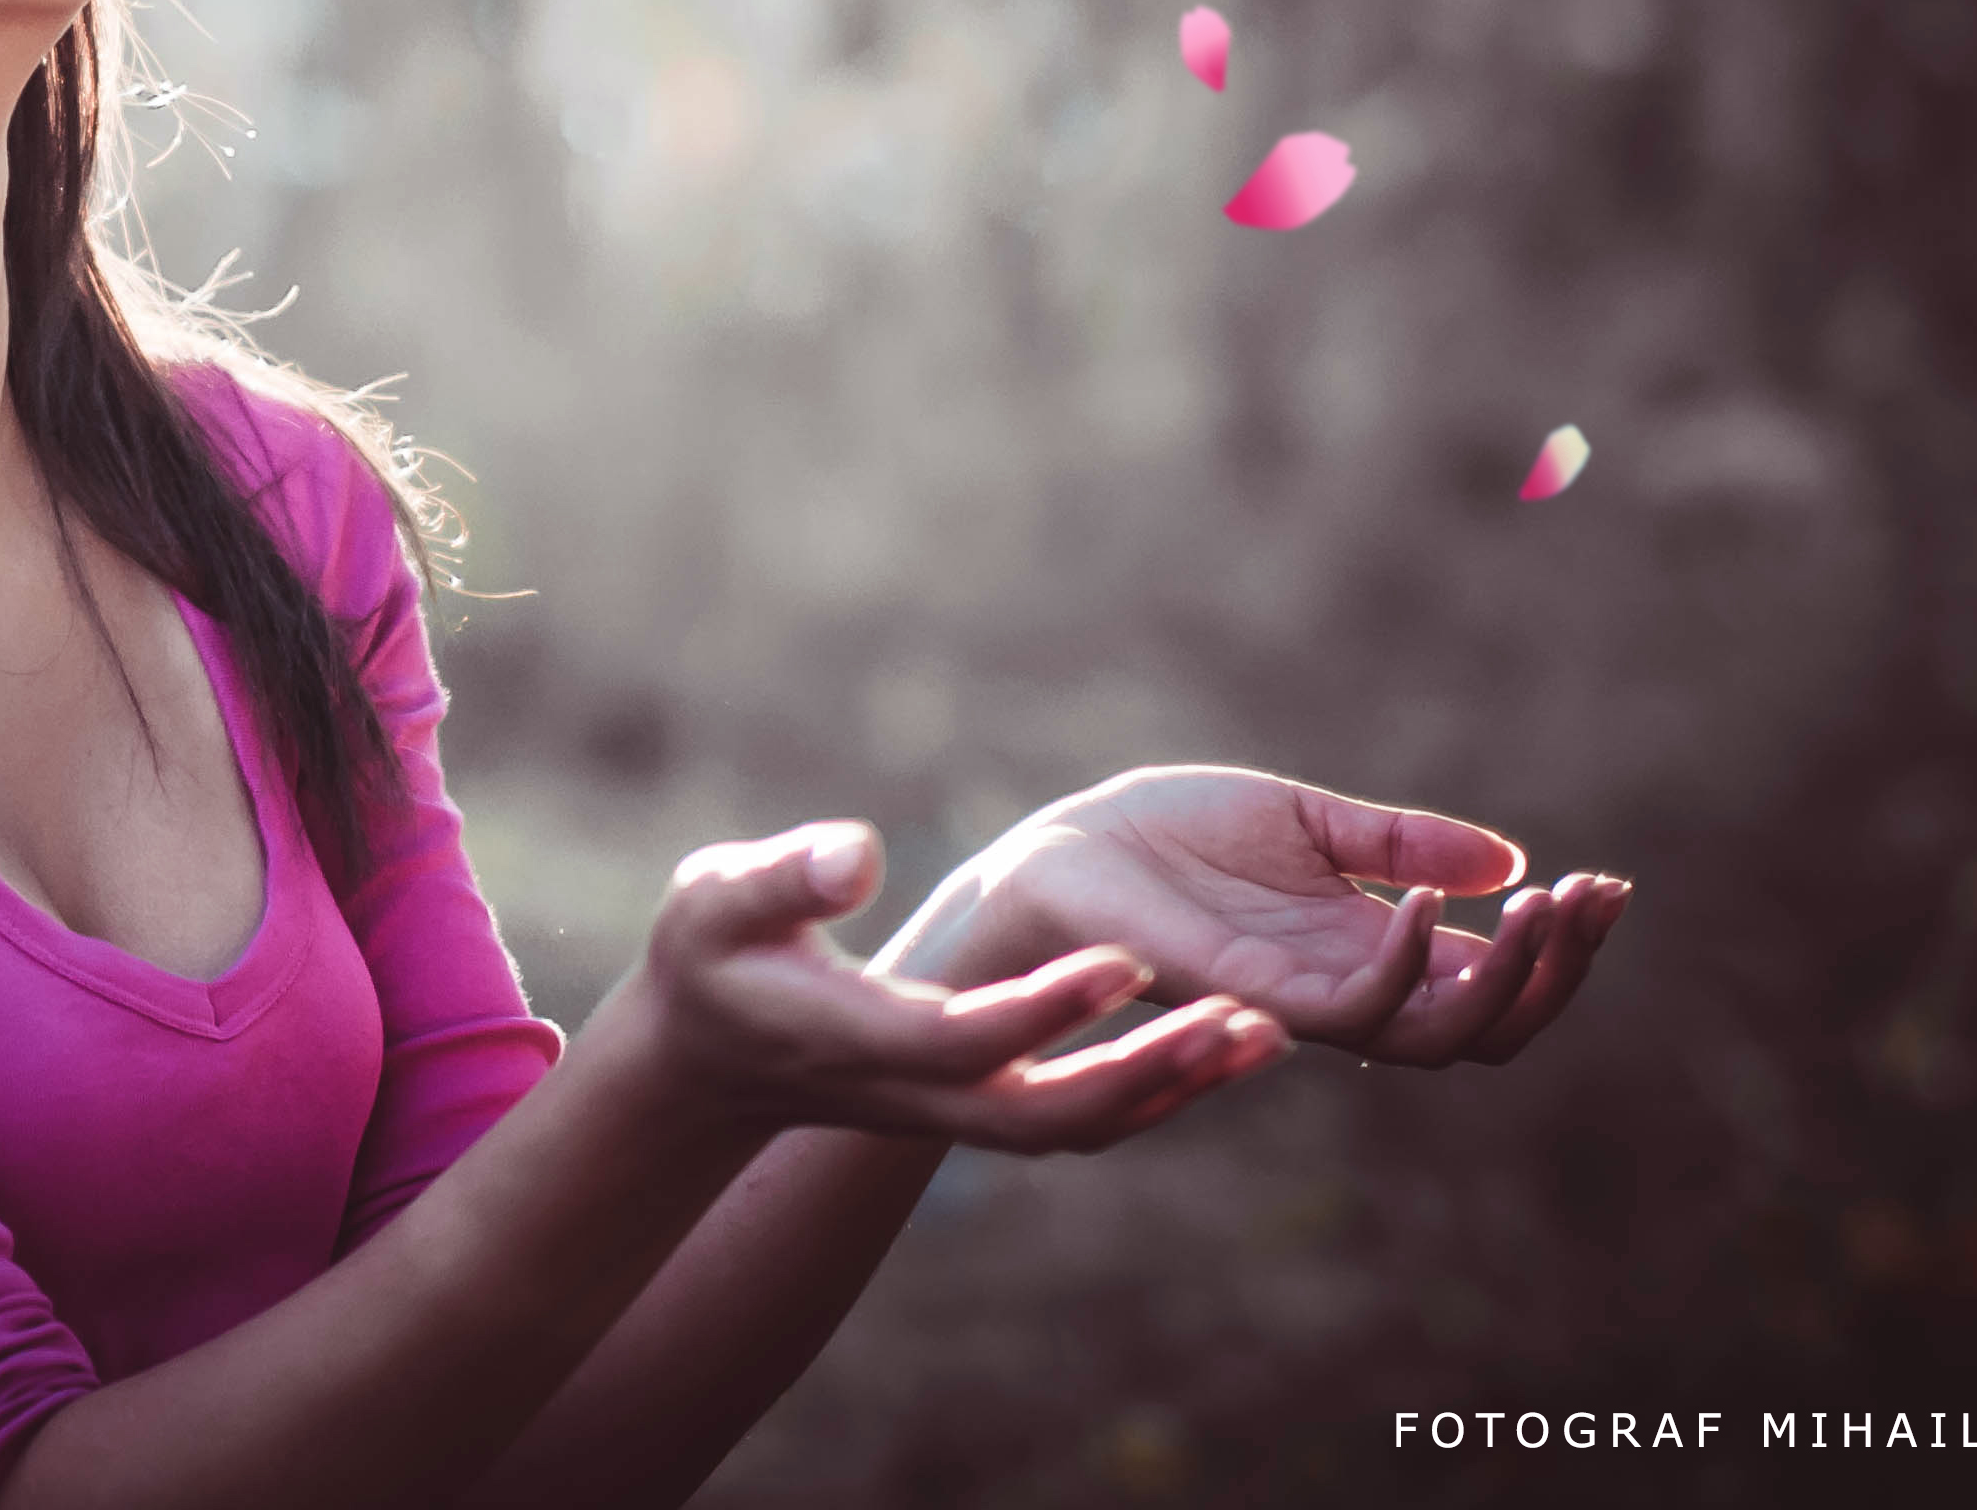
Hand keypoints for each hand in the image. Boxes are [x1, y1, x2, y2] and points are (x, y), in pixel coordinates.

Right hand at [629, 819, 1294, 1155]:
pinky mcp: (983, 1104)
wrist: (711, 1056)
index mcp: (861, 1037)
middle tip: (1241, 1018)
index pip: (969, 1036)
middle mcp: (921, 1093)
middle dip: (1149, 1073)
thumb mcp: (715, 898)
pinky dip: (1163, 1089)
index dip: (1049, 1006)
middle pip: (1052, 1112)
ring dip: (1176, 1087)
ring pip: (1083, 1126)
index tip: (1127, 956)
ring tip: (1266, 1030)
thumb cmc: (710, 957)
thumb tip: (857, 850)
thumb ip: (783, 876)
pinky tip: (1227, 1037)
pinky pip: (1088, 1115)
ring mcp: (956, 1110)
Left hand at [911, 765, 1629, 1066]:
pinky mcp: (1253, 998)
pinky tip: (1421, 903)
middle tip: (1593, 900)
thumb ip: (1399, 844)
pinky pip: (1353, 1012)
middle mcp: (1350, 989)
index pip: (1490, 977)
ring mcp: (1308, 1003)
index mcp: (1368, 948)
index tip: (1606, 884)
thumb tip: (1507, 862)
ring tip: (1538, 906)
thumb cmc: (1167, 837)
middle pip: (1490, 1022)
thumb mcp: (1303, 821)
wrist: (1060, 853)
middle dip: (1557, 969)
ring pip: (1442, 1033)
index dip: (1558, 943)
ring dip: (1506, 976)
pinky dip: (1402, 962)